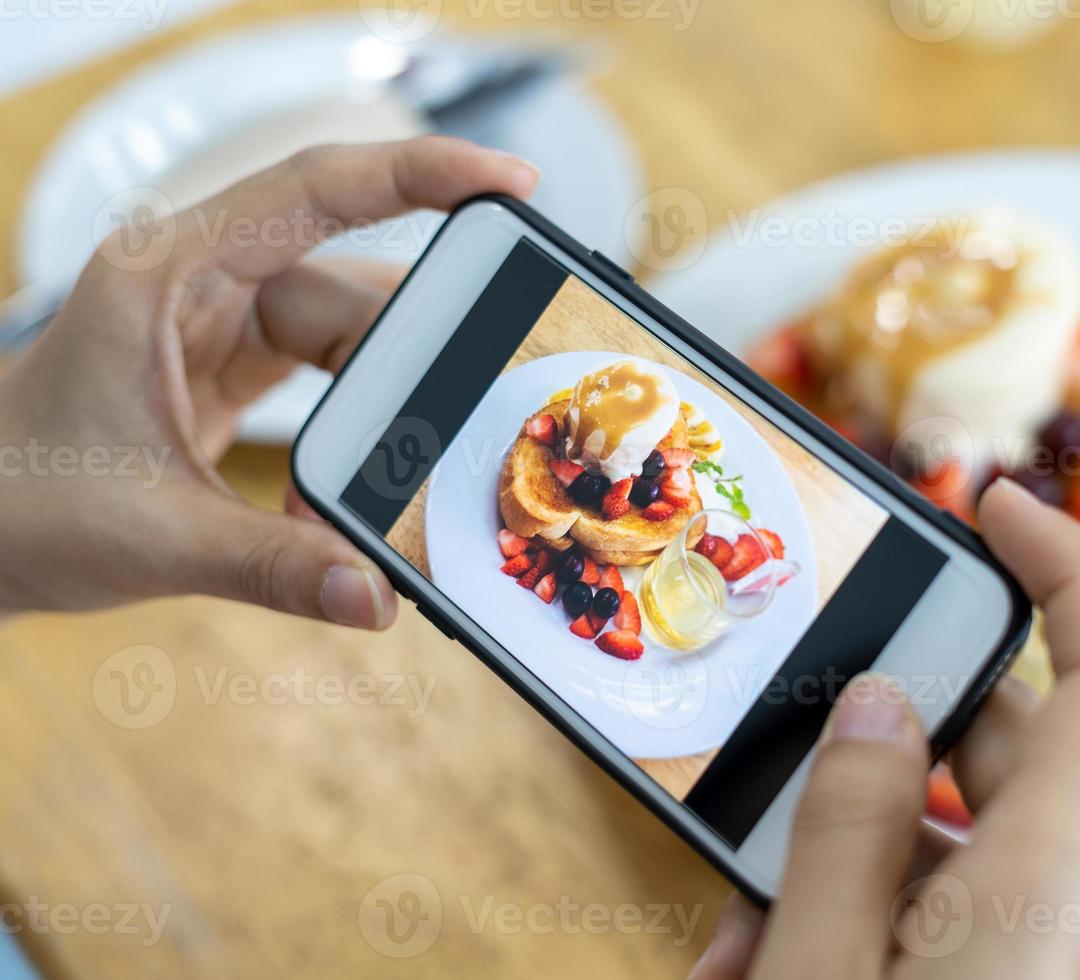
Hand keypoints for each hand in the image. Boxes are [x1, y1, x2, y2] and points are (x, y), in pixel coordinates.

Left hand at [0, 138, 537, 626]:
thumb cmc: (16, 503)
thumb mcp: (150, 534)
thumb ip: (272, 565)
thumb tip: (375, 597)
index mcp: (167, 274)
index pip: (316, 190)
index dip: (422, 171)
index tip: (512, 183)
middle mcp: (202, 281)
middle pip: (353, 277)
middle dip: (429, 335)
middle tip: (497, 379)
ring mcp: (221, 322)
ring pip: (351, 330)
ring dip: (394, 394)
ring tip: (432, 449)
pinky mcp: (235, 366)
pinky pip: (331, 373)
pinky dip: (362, 423)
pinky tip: (365, 478)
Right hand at [691, 478, 1079, 979]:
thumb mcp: (816, 970)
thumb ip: (844, 829)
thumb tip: (877, 703)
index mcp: (1054, 894)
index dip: (1068, 569)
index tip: (1000, 506)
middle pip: (998, 764)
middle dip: (868, 776)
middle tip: (756, 813)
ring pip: (972, 849)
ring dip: (860, 874)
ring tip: (749, 945)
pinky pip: (983, 914)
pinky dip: (893, 920)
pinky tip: (792, 962)